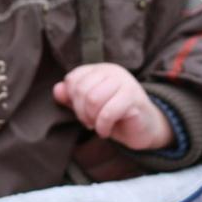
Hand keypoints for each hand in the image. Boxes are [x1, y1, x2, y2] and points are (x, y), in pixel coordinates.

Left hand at [53, 63, 172, 150]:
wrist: (145, 129)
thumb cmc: (114, 116)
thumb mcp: (89, 107)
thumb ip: (72, 98)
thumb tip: (57, 90)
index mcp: (99, 70)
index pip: (73, 79)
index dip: (72, 100)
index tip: (81, 113)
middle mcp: (112, 71)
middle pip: (82, 89)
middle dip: (81, 112)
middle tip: (88, 122)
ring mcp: (125, 82)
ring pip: (93, 99)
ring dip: (91, 119)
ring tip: (97, 126)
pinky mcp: (134, 98)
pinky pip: (108, 112)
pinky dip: (102, 126)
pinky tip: (105, 132)